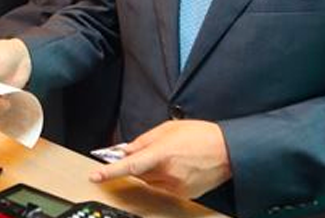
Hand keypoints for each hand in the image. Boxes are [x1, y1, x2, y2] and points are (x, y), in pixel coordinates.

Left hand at [89, 120, 231, 199]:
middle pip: (138, 174)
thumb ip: (144, 140)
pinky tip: (177, 165)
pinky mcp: (184, 194)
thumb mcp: (168, 129)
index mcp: (162, 154)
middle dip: (137, 163)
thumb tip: (126, 150)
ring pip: (150, 181)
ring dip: (151, 170)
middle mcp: (168, 174)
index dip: (110, 171)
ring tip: (170, 156)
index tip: (96, 176)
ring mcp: (177, 187)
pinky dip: (164, 177)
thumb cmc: (201, 136)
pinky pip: (164, 187)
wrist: (228, 151)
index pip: (129, 166)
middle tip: (146, 152)